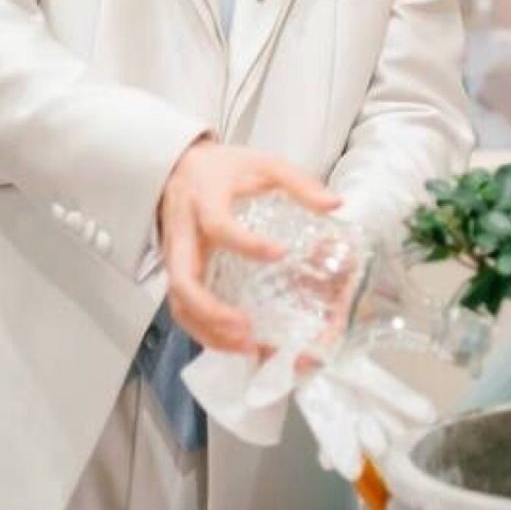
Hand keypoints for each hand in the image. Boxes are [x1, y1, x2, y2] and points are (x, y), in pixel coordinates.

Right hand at [158, 139, 337, 352]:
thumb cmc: (225, 168)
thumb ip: (299, 183)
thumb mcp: (264, 164)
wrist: (181, 166)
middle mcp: (183, 232)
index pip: (219, 226)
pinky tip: (232, 342)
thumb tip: (336, 205)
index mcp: (205, 200)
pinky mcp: (175, 271)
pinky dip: (203, 330)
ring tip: (244, 346)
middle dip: (212, 311)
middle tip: (248, 328)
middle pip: (184, 279)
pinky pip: (180, 307)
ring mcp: (174, 255)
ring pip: (178, 302)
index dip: (246, 243)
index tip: (279, 252)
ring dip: (207, 329)